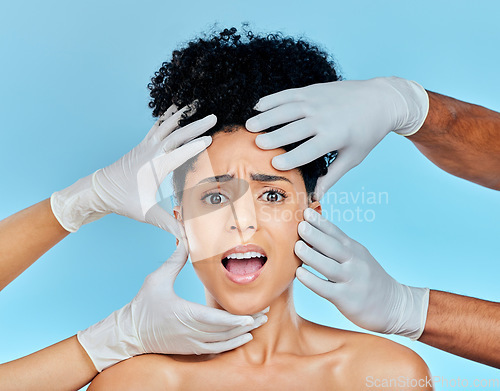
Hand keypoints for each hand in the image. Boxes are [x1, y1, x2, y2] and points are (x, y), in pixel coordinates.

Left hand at [51, 104, 215, 235]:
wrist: (99, 190)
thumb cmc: (122, 201)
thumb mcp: (146, 214)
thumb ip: (168, 224)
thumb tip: (186, 238)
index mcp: (154, 167)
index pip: (180, 153)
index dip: (196, 146)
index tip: (211, 139)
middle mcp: (150, 152)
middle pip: (176, 134)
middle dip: (196, 125)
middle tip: (213, 117)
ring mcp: (145, 146)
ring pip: (166, 126)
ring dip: (181, 116)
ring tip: (194, 105)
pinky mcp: (142, 145)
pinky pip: (157, 127)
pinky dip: (167, 118)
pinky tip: (172, 111)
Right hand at [77, 240, 268, 371]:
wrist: (129, 333)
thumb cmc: (142, 306)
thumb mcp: (156, 279)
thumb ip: (174, 260)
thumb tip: (186, 241)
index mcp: (185, 313)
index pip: (217, 319)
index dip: (237, 319)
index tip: (253, 315)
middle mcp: (191, 331)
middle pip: (225, 331)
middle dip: (248, 324)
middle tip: (265, 314)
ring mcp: (191, 343)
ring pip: (223, 342)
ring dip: (242, 335)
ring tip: (258, 326)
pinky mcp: (189, 348)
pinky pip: (215, 349)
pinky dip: (230, 345)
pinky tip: (242, 339)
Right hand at [246, 77, 428, 199]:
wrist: (381, 99)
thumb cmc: (367, 132)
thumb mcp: (353, 157)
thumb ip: (332, 176)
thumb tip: (316, 197)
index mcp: (334, 136)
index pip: (308, 150)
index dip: (290, 159)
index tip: (274, 166)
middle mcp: (323, 117)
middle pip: (293, 129)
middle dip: (273, 137)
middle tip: (255, 144)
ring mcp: (317, 101)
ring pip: (287, 109)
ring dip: (267, 117)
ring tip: (249, 126)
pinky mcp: (313, 90)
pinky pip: (289, 94)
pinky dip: (272, 99)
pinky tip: (258, 106)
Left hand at [294, 208, 428, 339]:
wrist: (393, 305)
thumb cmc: (367, 279)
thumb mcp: (357, 258)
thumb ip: (337, 247)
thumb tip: (309, 235)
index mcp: (354, 250)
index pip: (336, 233)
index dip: (321, 223)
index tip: (306, 213)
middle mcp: (354, 262)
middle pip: (333, 246)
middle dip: (316, 235)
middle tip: (300, 225)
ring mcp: (351, 280)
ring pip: (328, 266)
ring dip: (311, 256)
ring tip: (297, 246)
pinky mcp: (346, 298)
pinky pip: (326, 288)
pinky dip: (312, 280)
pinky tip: (299, 274)